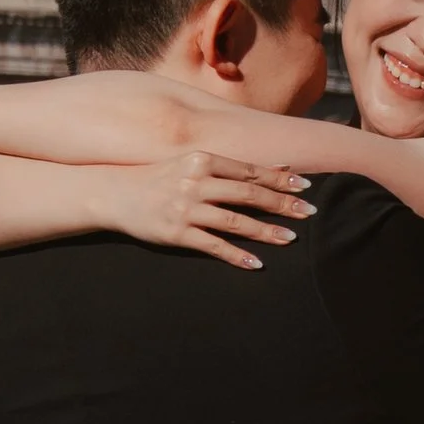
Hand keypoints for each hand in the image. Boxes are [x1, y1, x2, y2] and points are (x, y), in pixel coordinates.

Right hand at [107, 150, 314, 267]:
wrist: (115, 193)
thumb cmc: (158, 177)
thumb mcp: (191, 164)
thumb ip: (230, 168)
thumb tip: (277, 169)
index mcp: (202, 160)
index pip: (249, 172)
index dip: (279, 181)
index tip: (305, 188)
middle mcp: (195, 182)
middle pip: (248, 194)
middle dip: (281, 204)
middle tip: (309, 212)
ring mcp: (186, 208)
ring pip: (235, 221)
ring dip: (265, 231)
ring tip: (290, 239)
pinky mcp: (176, 233)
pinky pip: (213, 246)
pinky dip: (236, 255)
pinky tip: (256, 263)